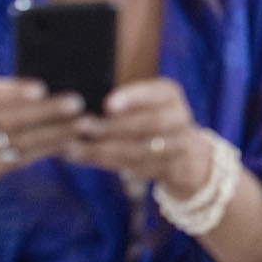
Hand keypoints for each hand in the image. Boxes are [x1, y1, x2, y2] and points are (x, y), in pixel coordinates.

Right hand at [0, 73, 83, 214]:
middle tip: (77, 103)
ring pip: (20, 142)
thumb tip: (47, 82)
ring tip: (84, 123)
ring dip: (56, 133)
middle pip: (9, 121)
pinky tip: (70, 140)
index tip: (40, 88)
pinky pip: (21, 159)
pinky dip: (47, 149)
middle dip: (46, 113)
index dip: (13, 93)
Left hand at [68, 77, 210, 196]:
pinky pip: (140, 168)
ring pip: (143, 150)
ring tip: (75, 149)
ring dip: (106, 150)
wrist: (186, 153)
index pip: (156, 92)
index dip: (134, 97)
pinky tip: (87, 159)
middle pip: (153, 122)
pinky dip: (111, 164)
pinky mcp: (172, 168)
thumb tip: (76, 105)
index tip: (107, 105)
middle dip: (116, 127)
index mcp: (169, 95)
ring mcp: (180, 145)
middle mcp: (179, 117)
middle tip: (83, 127)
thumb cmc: (148, 120)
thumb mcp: (143, 104)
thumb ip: (119, 103)